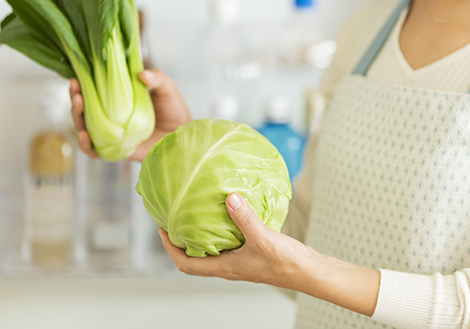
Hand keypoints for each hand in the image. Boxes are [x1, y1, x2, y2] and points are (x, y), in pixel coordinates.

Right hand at [70, 69, 192, 161]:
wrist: (184, 136)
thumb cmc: (175, 111)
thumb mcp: (168, 90)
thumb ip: (158, 78)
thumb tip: (142, 74)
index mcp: (119, 99)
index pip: (94, 90)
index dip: (82, 84)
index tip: (77, 76)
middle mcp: (112, 116)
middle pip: (84, 109)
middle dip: (75, 99)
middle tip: (76, 90)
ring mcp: (113, 133)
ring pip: (85, 128)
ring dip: (77, 118)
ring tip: (78, 106)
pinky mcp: (118, 150)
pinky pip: (96, 151)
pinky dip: (87, 146)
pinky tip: (84, 137)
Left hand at [159, 193, 316, 289]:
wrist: (309, 271)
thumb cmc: (286, 263)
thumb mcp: (262, 237)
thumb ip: (244, 217)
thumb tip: (229, 197)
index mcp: (225, 267)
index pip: (186, 264)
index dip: (169, 249)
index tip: (160, 229)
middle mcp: (229, 265)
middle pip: (195, 257)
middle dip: (180, 240)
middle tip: (173, 219)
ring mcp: (241, 260)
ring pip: (212, 249)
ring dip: (200, 234)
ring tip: (195, 213)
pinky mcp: (252, 252)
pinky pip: (229, 241)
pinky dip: (223, 228)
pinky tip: (230, 211)